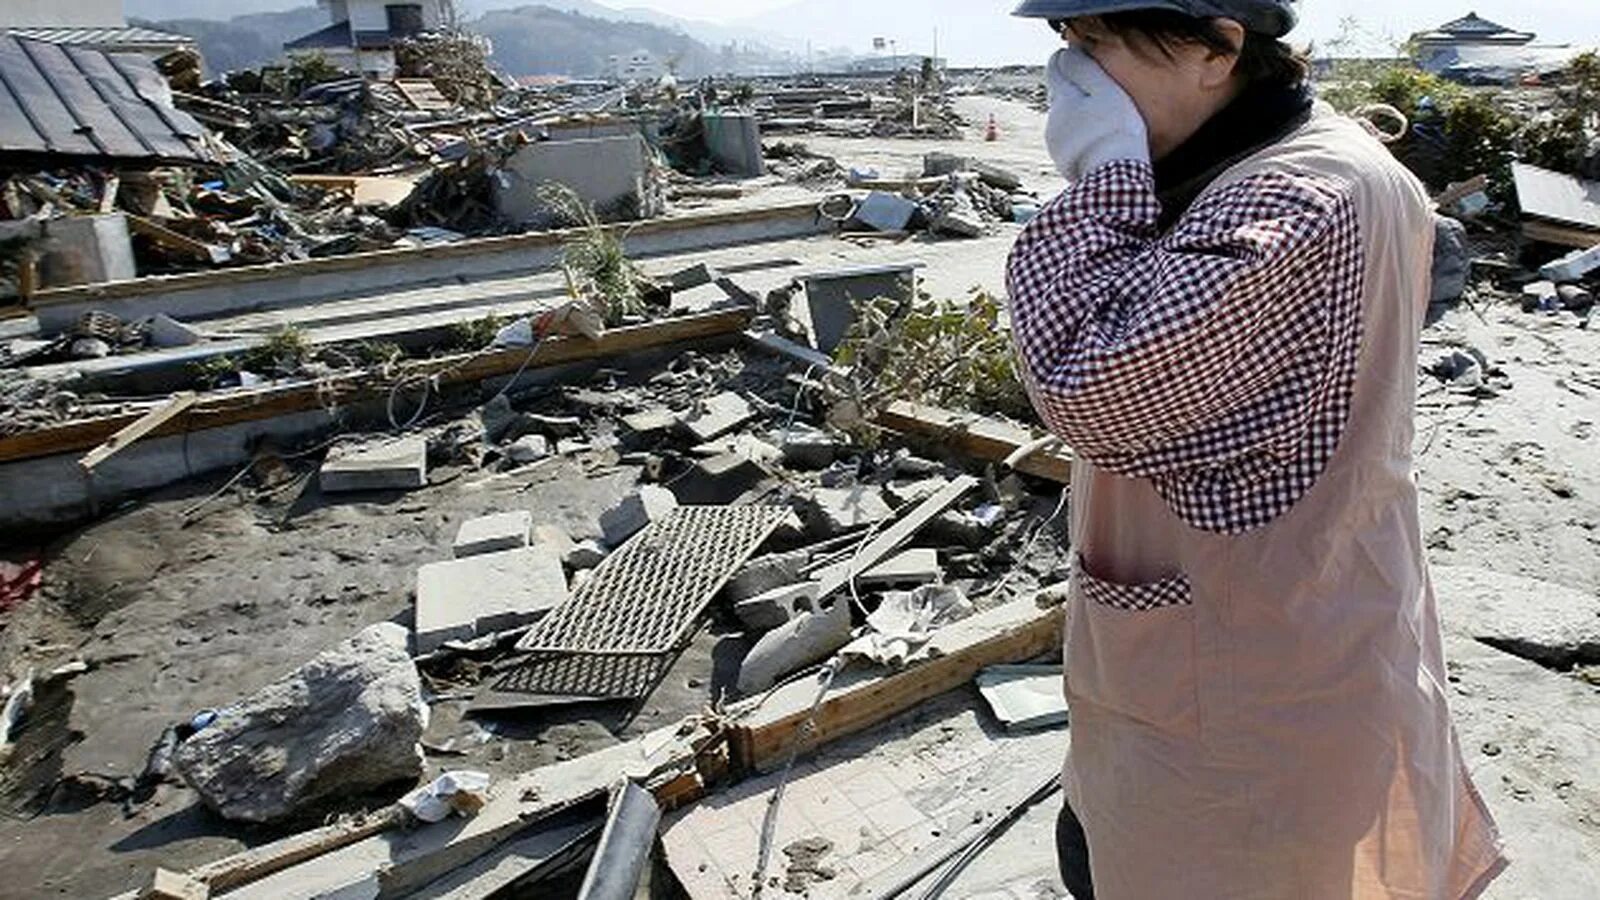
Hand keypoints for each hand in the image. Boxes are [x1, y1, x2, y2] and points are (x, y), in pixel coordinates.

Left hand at [1044, 47, 1149, 180]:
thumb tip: (1066, 52)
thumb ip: (1085, 69)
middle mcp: (1052, 120)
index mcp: (1062, 99)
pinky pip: (1068, 139)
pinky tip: (1096, 137)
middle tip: (1094, 84)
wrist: (1112, 178)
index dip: (1067, 58)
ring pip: (1062, 117)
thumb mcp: (1106, 91)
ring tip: (1099, 113)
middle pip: (1058, 93)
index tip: (1078, 55)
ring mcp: (1055, 143)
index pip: (1055, 68)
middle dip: (1072, 86)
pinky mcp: (1062, 161)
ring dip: (1076, 112)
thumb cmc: (1115, 130)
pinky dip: (1079, 134)